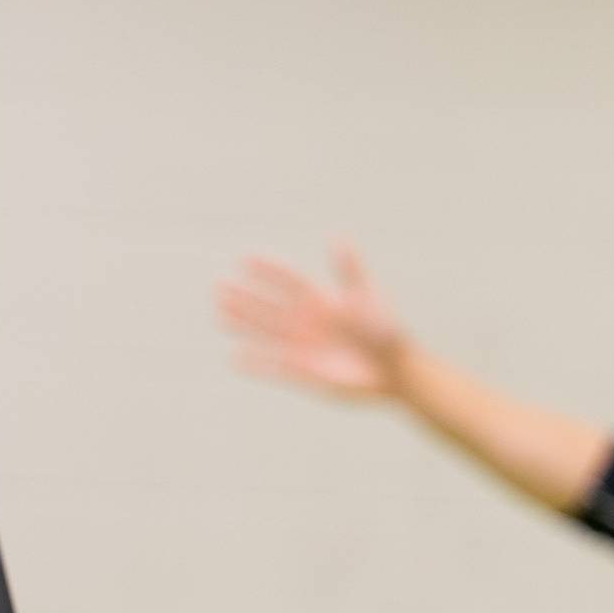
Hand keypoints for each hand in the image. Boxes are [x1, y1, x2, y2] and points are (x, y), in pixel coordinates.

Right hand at [216, 244, 406, 401]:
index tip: (246, 259)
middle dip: (246, 298)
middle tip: (219, 287)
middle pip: (270, 307)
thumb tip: (339, 239)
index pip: (289, 281)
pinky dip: (256, 364)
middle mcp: (308, 322)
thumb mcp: (367, 298)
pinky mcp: (305, 373)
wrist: (394, 372)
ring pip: (267, 334)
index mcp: (322, 301)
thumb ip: (349, 272)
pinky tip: (235, 359)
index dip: (269, 271)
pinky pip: (274, 367)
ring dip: (244, 325)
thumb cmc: (386, 332)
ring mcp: (304, 347)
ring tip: (219, 315)